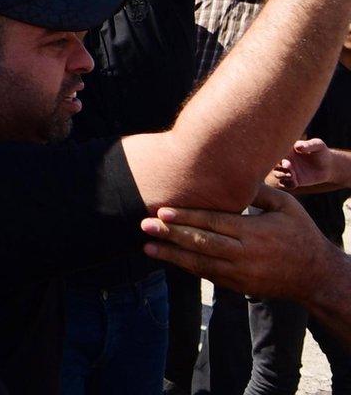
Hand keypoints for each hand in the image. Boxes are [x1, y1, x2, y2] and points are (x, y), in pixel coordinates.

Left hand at [142, 185, 336, 301]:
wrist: (317, 276)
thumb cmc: (301, 234)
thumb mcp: (287, 207)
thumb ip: (259, 193)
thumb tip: (233, 175)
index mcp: (255, 233)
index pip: (215, 223)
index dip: (187, 218)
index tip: (162, 211)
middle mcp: (246, 255)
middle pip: (202, 243)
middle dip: (171, 234)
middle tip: (144, 225)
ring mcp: (241, 274)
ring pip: (201, 263)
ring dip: (172, 255)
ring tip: (147, 246)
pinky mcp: (239, 286)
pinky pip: (208, 275)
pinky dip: (187, 267)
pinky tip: (168, 258)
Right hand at [269, 138, 344, 191]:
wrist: (329, 166)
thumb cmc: (322, 152)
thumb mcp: (318, 145)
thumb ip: (309, 145)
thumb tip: (298, 147)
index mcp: (287, 150)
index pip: (276, 152)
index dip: (277, 156)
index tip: (286, 160)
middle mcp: (285, 160)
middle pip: (274, 164)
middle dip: (278, 167)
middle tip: (288, 168)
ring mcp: (289, 171)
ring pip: (277, 174)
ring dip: (281, 176)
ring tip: (291, 176)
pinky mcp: (294, 180)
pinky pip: (285, 184)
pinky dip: (287, 184)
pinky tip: (295, 183)